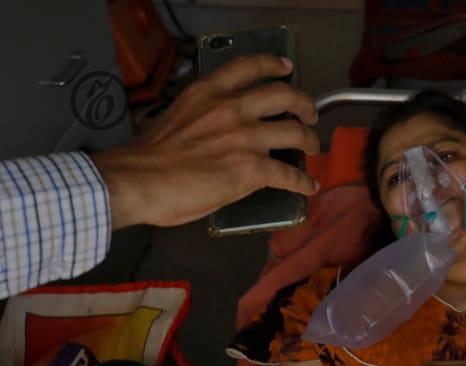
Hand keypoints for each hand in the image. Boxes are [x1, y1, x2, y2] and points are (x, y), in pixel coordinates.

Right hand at [92, 54, 320, 228]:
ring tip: (312, 148)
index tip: (285, 67)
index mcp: (208, 92)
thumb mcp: (178, 115)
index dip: (273, 65)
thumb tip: (217, 129)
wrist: (139, 180)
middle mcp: (231, 108)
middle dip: (304, 104)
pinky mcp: (252, 169)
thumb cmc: (149, 157)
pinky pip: (289, 174)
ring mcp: (245, 138)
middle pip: (284, 95)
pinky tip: (308, 186)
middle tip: (309, 114)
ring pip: (296, 133)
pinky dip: (303, 182)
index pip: (248, 66)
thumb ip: (204, 114)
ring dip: (310, 141)